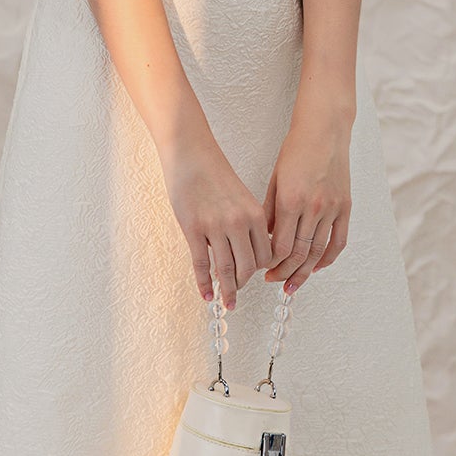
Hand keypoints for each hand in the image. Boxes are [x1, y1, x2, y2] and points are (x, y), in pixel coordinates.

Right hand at [160, 133, 273, 309]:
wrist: (190, 153)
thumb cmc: (215, 173)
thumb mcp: (242, 196)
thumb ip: (249, 222)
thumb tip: (249, 251)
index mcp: (255, 214)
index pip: (264, 255)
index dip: (260, 270)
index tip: (254, 277)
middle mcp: (238, 222)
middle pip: (247, 266)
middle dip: (243, 282)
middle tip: (237, 291)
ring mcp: (214, 227)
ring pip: (225, 269)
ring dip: (227, 290)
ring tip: (227, 302)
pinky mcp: (192, 229)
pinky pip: (201, 264)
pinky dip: (204, 283)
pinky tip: (206, 294)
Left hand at [263, 116, 352, 294]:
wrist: (324, 131)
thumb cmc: (296, 150)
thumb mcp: (275, 179)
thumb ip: (269, 211)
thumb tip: (263, 239)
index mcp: (291, 200)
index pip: (279, 246)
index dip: (270, 263)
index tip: (263, 270)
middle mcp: (313, 207)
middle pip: (298, 254)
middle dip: (284, 272)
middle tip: (274, 281)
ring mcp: (332, 208)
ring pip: (317, 252)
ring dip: (304, 272)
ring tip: (293, 283)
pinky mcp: (345, 207)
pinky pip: (338, 241)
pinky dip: (327, 258)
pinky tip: (317, 267)